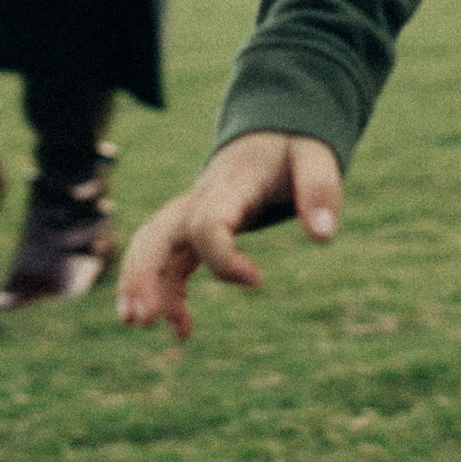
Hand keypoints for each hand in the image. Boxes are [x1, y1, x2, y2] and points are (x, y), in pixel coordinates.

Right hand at [118, 132, 344, 342]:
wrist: (271, 132)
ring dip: (140, 282)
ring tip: (138, 324)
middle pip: (158, 234)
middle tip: (142, 318)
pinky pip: (167, 258)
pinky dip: (165, 290)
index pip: (206, 223)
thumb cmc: (293, 148)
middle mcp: (200, 198)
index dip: (223, 258)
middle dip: (145, 274)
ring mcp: (192, 212)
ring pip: (151, 245)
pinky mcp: (193, 227)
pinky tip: (182, 329)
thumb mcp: (316, 157)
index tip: (258, 281)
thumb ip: (321, 190)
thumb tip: (322, 236)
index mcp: (230, 185)